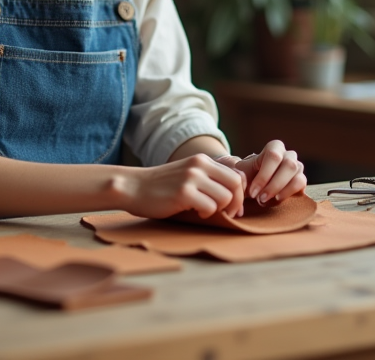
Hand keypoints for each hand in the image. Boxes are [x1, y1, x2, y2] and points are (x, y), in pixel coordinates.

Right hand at [119, 154, 245, 219]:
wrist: (133, 187)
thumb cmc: (161, 186)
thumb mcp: (187, 174)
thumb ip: (208, 178)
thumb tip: (235, 194)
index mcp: (202, 161)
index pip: (237, 174)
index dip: (240, 192)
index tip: (234, 206)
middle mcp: (199, 166)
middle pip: (236, 184)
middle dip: (236, 203)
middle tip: (228, 213)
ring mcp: (191, 178)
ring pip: (225, 197)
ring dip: (221, 209)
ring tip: (207, 211)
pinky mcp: (183, 193)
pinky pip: (210, 207)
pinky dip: (207, 214)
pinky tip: (196, 213)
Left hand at [227, 140, 305, 204]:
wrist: (255, 184)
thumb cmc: (248, 176)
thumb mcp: (241, 174)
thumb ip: (240, 178)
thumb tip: (241, 189)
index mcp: (274, 147)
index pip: (273, 156)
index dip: (264, 176)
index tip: (252, 192)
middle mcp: (288, 155)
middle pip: (288, 166)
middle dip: (274, 185)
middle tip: (260, 199)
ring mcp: (297, 167)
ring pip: (297, 177)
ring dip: (282, 191)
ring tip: (267, 201)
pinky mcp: (301, 180)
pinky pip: (301, 186)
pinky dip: (289, 194)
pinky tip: (276, 199)